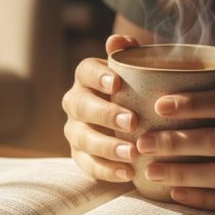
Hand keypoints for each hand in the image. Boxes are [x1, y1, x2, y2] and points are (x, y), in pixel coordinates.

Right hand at [62, 34, 142, 181]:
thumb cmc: (138, 89)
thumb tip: (117, 41)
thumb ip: (131, 54)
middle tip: (133, 122)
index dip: (98, 76)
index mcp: (87, 77)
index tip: (116, 82)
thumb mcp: (139, 70)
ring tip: (131, 153)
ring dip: (106, 146)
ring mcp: (75, 130)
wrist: (136, 120)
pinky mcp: (80, 155)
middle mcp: (75, 101)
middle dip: (106, 114)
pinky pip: (87, 164)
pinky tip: (128, 173)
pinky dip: (107, 170)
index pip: (85, 72)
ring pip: (82, 138)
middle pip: (81, 106)